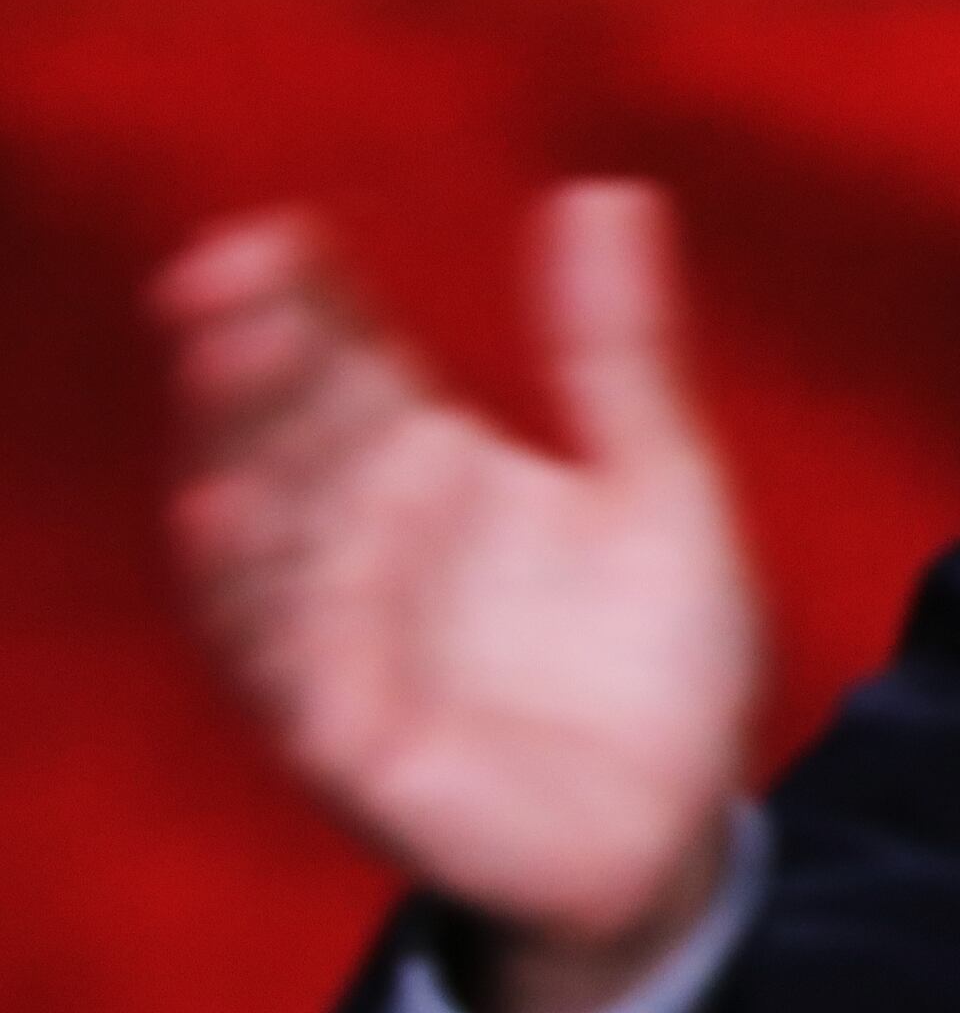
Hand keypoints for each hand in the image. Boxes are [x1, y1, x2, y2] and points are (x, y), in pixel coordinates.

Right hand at [154, 181, 760, 1012]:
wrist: (680, 822)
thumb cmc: (658, 654)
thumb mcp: (660, 481)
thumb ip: (621, 351)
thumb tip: (610, 190)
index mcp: (427, 467)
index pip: (345, 363)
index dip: (304, 298)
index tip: (280, 231)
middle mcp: (364, 541)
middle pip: (286, 432)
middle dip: (252, 355)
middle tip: (229, 273)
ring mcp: (344, 639)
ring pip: (261, 534)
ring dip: (234, 446)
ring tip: (226, 354)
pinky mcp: (349, 736)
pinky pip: (280, 661)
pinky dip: (251, 590)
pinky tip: (227, 510)